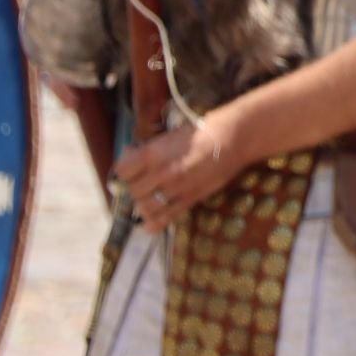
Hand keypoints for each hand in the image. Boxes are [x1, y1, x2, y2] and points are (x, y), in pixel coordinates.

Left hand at [113, 111, 245, 233]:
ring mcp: (176, 189)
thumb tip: (130, 156)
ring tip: (151, 196)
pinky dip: (152, 223)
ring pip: (144, 207)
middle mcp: (162, 173)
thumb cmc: (201, 131)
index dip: (125, 169)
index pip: (122, 170)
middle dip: (136, 186)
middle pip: (133, 190)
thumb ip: (150, 149)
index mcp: (153, 153)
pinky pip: (163, 219)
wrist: (232, 139)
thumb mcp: (170, 135)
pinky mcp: (189, 200)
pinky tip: (149, 221)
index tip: (132, 166)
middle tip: (145, 180)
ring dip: (143, 203)